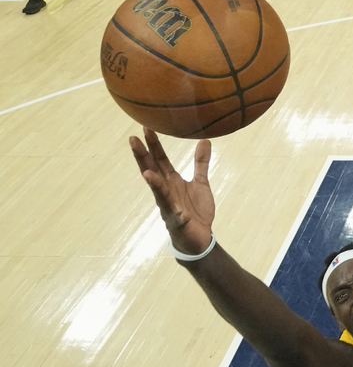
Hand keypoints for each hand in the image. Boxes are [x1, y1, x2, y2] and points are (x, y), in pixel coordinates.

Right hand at [130, 129, 215, 257]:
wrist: (199, 237)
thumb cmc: (195, 209)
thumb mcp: (200, 183)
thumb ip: (200, 163)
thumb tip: (205, 140)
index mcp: (171, 181)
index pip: (159, 160)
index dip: (154, 145)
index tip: (146, 128)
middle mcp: (166, 192)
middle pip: (152, 172)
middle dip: (143, 157)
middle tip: (133, 140)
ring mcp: (170, 207)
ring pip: (160, 194)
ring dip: (154, 184)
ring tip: (148, 173)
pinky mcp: (179, 223)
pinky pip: (178, 218)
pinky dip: (177, 214)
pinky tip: (178, 211)